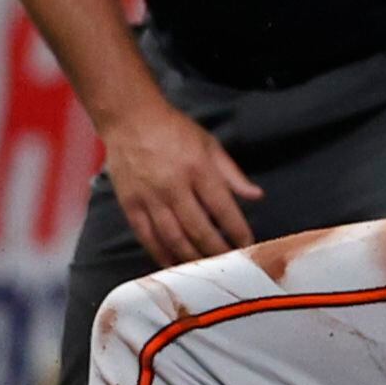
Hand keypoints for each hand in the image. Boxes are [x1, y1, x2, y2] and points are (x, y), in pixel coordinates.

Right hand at [99, 96, 261, 264]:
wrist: (129, 117)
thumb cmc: (172, 128)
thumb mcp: (209, 144)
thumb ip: (232, 173)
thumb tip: (256, 195)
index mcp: (197, 168)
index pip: (223, 208)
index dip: (237, 230)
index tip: (246, 244)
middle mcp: (174, 185)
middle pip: (199, 229)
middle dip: (217, 251)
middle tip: (228, 263)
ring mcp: (150, 197)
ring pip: (173, 238)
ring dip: (192, 257)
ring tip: (205, 267)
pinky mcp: (130, 204)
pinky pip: (147, 236)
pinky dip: (161, 254)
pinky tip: (173, 263)